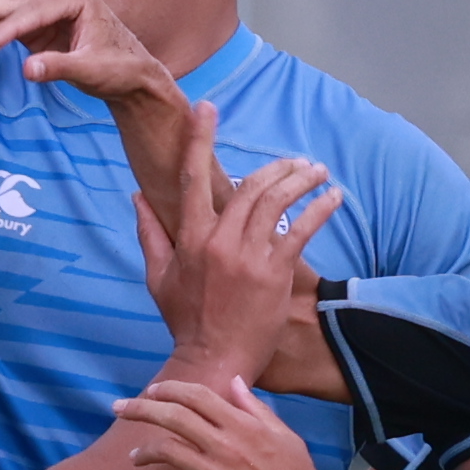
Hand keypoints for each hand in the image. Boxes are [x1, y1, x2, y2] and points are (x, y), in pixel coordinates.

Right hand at [0, 0, 154, 77]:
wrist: (131, 75)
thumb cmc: (119, 70)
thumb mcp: (93, 72)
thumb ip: (61, 68)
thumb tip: (28, 70)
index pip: (33, 12)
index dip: (8, 29)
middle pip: (9, 4)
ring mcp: (44, 11)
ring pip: (0, 15)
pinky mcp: (35, 27)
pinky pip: (1, 29)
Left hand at [111, 376, 340, 469]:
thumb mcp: (284, 436)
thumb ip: (255, 408)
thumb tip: (234, 381)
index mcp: (244, 425)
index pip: (196, 395)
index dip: (168, 389)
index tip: (150, 392)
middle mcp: (226, 446)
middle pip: (172, 416)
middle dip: (140, 408)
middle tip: (119, 408)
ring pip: (166, 451)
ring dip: (143, 451)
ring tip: (135, 457)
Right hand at [127, 149, 335, 381]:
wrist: (214, 360)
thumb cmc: (185, 321)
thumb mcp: (158, 277)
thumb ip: (149, 233)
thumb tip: (136, 196)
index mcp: (189, 238)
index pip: (192, 177)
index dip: (198, 139)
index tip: (205, 109)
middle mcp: (218, 241)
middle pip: (249, 186)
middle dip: (276, 166)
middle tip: (296, 160)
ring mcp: (248, 257)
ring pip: (276, 202)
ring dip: (300, 180)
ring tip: (317, 172)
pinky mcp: (274, 273)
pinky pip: (301, 230)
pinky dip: (319, 209)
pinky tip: (333, 198)